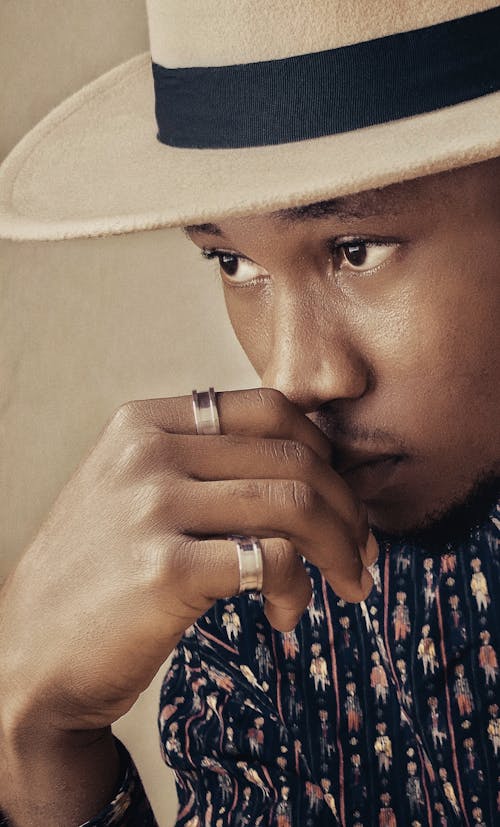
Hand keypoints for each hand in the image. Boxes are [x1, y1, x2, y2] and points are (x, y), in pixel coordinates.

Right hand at [0, 388, 375, 735]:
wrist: (29, 656)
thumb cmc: (99, 577)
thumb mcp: (134, 494)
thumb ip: (203, 466)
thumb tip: (306, 464)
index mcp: (143, 422)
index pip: (268, 407)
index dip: (324, 448)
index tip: (340, 492)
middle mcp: (146, 451)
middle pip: (293, 455)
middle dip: (348, 507)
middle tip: (363, 548)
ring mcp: (152, 506)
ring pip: (296, 502)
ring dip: (341, 547)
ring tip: (345, 583)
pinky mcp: (165, 568)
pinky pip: (273, 558)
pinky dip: (299, 588)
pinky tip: (286, 614)